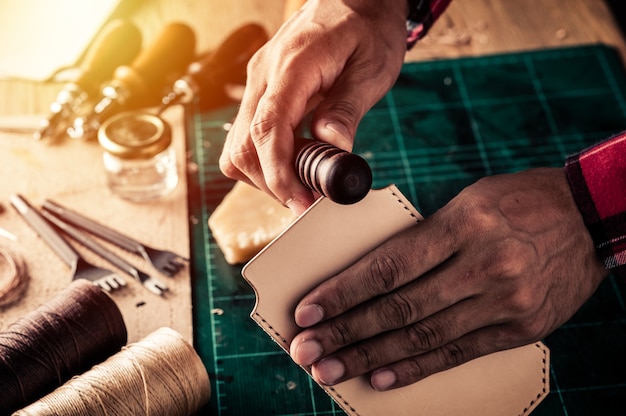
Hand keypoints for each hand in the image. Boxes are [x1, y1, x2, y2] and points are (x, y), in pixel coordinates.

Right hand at [219, 0, 407, 214]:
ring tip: (303, 182)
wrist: (354, 0)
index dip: (278, 173)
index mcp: (292, 66)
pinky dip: (264, 158)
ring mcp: (258, 82)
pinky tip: (293, 161)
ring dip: (265, 174)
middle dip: (272, 182)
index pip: (267, 128)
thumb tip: (333, 148)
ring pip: (237, 145)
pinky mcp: (261, 90)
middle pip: (243, 145)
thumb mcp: (372, 67)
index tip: (300, 201)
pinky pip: (246, 134)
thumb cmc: (367, 29)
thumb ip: (348, 108)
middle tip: (308, 200)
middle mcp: (264, 75)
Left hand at [289, 168, 607, 389]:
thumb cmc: (516, 201)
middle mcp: (483, 264)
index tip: (306, 312)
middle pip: (399, 307)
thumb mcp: (467, 203)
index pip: (389, 266)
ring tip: (331, 371)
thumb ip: (424, 239)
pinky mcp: (523, 327)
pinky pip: (461, 353)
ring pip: (424, 336)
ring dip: (371, 358)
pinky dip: (418, 368)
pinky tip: (382, 379)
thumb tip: (370, 275)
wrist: (591, 215)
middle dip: (346, 333)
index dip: (343, 293)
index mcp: (463, 224)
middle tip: (305, 352)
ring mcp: (506, 301)